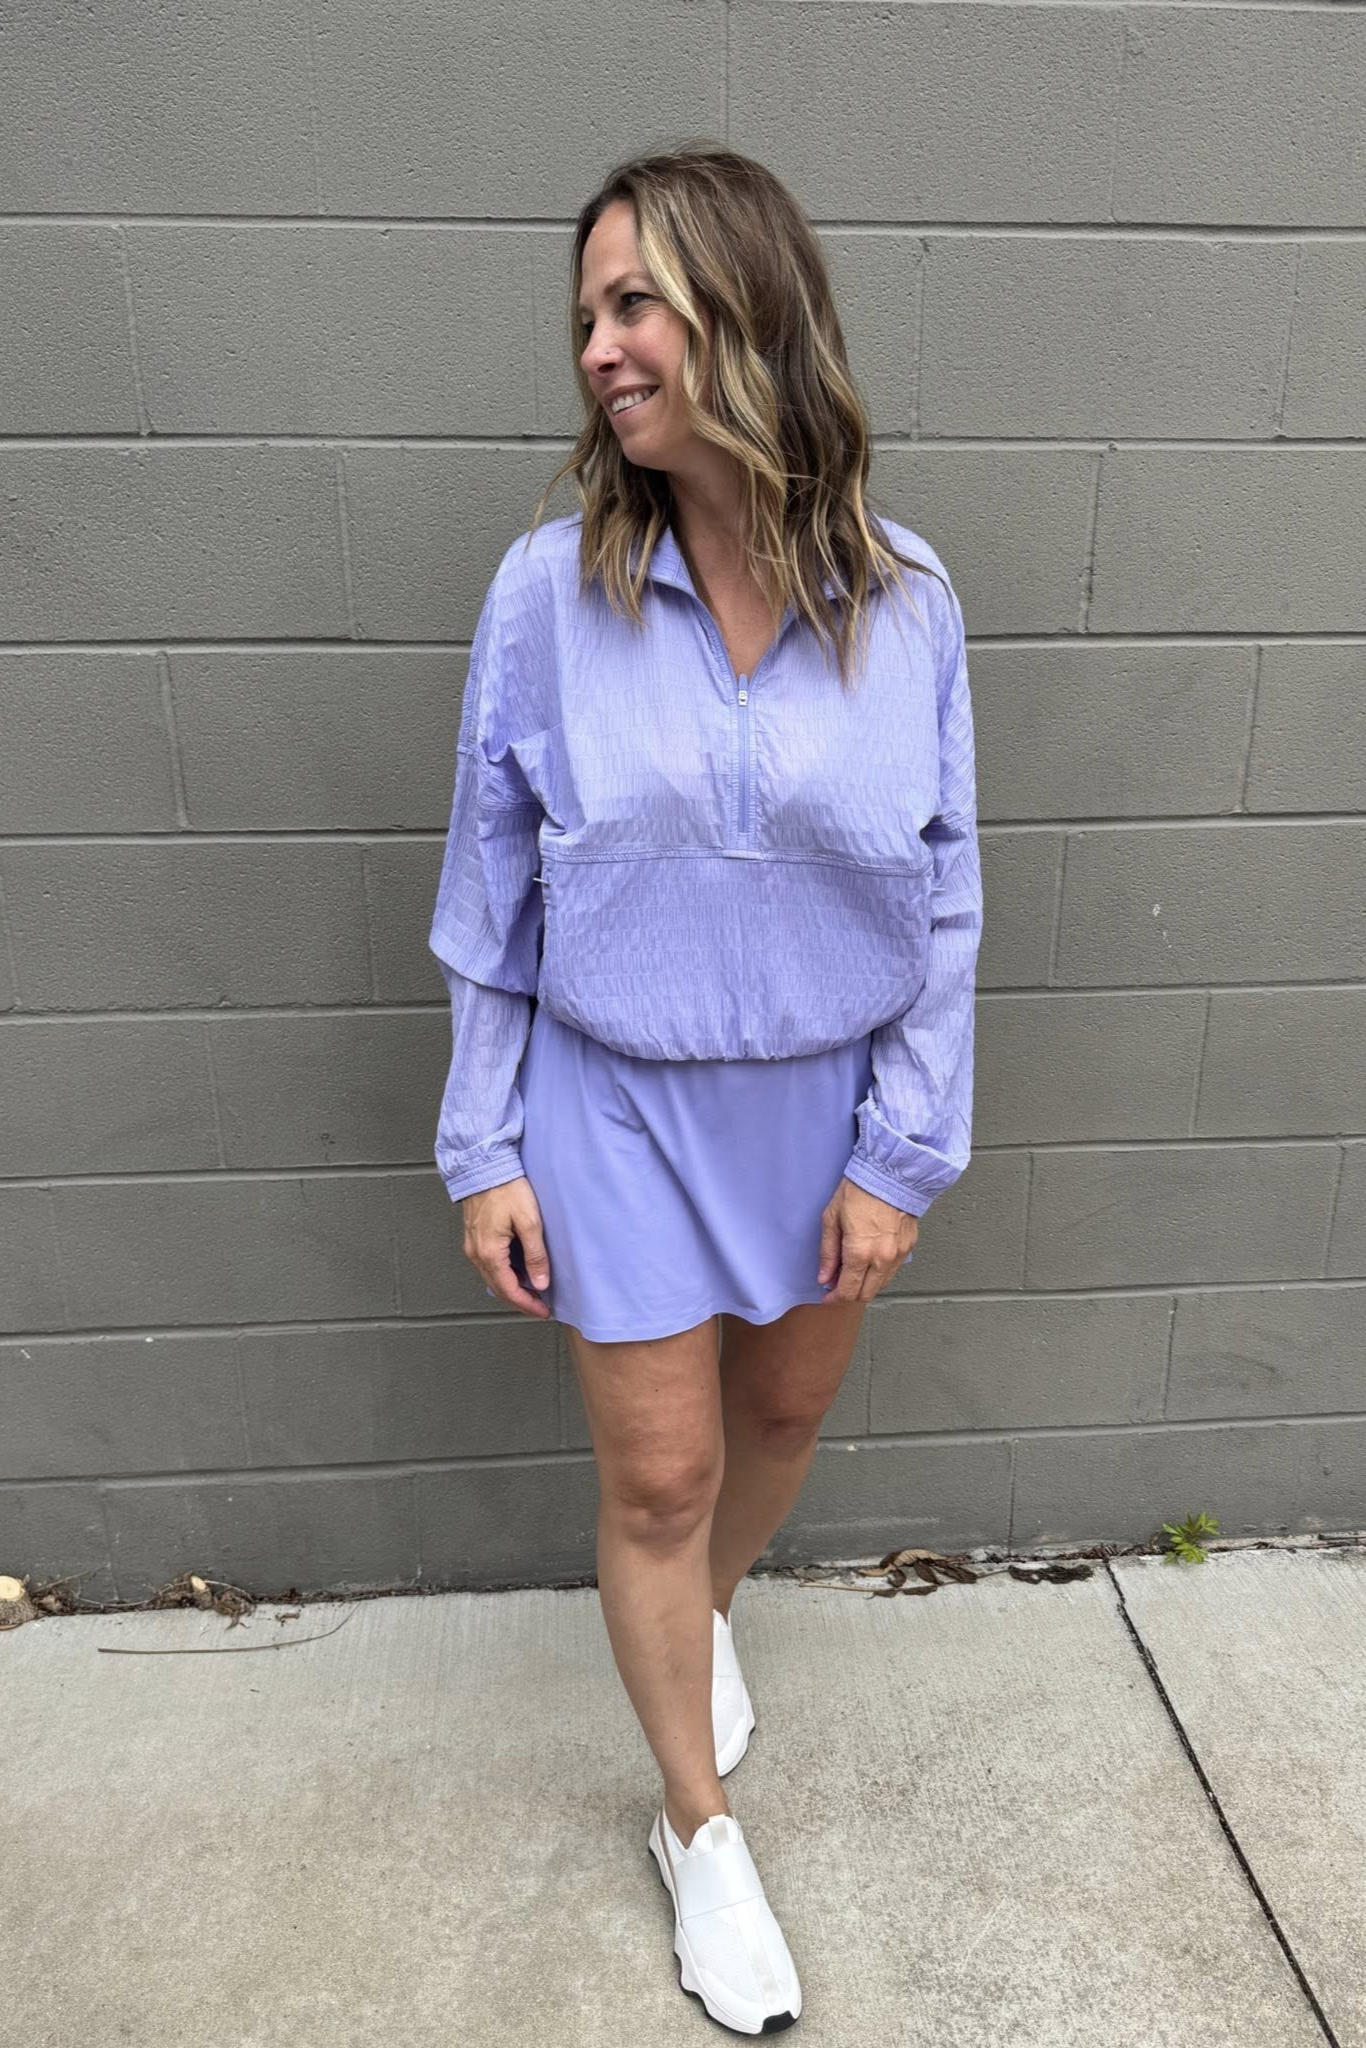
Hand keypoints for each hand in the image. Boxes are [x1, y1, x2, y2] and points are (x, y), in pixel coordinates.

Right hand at [462, 1176, 551, 1318]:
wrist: (484, 1166)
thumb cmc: (506, 1188)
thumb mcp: (529, 1222)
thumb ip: (536, 1255)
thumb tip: (540, 1282)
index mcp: (490, 1253)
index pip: (509, 1290)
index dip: (527, 1305)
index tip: (542, 1312)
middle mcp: (476, 1253)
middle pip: (498, 1288)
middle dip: (520, 1301)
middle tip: (539, 1307)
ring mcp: (472, 1245)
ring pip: (492, 1278)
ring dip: (511, 1288)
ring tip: (532, 1292)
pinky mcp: (474, 1237)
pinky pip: (488, 1265)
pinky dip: (503, 1274)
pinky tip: (517, 1272)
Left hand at [817, 1178, 918, 1302]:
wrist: (890, 1174)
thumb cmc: (859, 1191)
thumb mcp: (832, 1219)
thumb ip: (828, 1253)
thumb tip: (824, 1277)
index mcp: (860, 1253)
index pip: (847, 1291)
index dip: (835, 1299)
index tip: (827, 1297)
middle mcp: (882, 1259)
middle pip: (866, 1294)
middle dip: (850, 1294)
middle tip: (838, 1284)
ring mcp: (898, 1254)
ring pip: (881, 1285)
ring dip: (866, 1285)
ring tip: (853, 1271)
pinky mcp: (909, 1247)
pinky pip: (893, 1270)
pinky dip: (880, 1273)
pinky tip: (870, 1261)